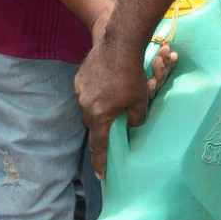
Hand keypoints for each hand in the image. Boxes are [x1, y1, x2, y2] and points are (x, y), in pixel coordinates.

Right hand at [76, 28, 171, 179]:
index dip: (100, 162)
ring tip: (113, 101)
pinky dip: (97, 93)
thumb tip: (131, 124)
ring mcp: (80, 91)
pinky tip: (108, 85)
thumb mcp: (140, 101)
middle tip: (111, 131)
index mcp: (99, 116)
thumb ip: (135, 119)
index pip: (99, 146)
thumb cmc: (132, 74)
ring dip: (100, 109)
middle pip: (94, 125)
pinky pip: (88, 92)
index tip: (100, 176)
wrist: (118, 43)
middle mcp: (85, 105)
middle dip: (103, 129)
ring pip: (90, 107)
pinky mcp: (80, 78)